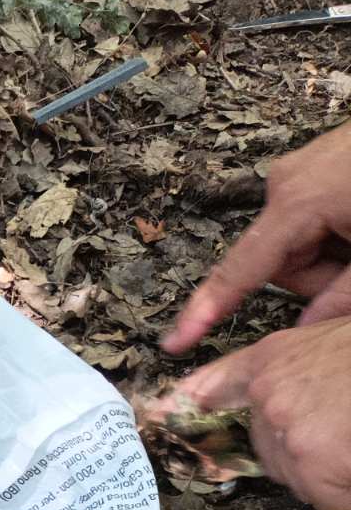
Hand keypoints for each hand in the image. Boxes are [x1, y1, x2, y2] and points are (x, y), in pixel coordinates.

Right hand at [165, 122, 350, 353]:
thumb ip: (342, 297)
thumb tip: (306, 332)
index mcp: (299, 202)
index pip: (242, 270)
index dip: (209, 310)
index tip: (175, 342)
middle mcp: (286, 183)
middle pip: (282, 262)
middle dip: (322, 278)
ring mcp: (302, 170)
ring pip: (300, 244)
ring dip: (335, 257)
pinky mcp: (320, 167)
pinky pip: (313, 221)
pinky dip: (339, 236)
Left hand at [175, 314, 350, 509]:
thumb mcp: (331, 340)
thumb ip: (297, 371)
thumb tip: (284, 406)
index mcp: (274, 359)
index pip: (212, 386)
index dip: (182, 403)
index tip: (154, 415)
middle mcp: (270, 395)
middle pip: (267, 449)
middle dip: (305, 453)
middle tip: (344, 436)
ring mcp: (290, 430)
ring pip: (299, 477)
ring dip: (334, 475)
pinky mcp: (316, 462)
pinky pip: (327, 498)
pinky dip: (350, 492)